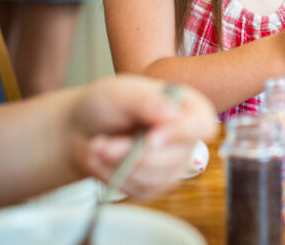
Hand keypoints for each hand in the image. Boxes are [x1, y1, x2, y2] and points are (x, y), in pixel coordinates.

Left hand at [70, 76, 216, 198]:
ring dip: (120, 166)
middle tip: (104, 143)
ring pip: (156, 178)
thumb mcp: (120, 93)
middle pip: (176, 158)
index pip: (201, 125)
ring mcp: (172, 164)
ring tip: (98, 147)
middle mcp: (185, 138)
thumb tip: (171, 113)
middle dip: (134, 154)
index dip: (180, 134)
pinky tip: (103, 161)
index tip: (149, 138)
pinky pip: (141, 191)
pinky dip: (116, 178)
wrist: (83, 128)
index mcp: (186, 107)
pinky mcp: (155, 184)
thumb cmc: (106, 105)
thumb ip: (145, 100)